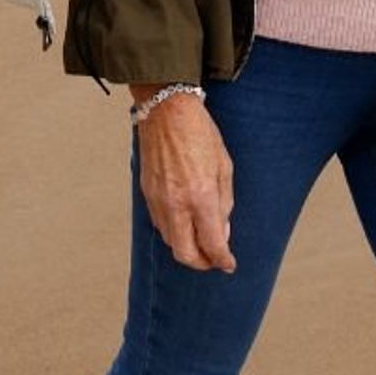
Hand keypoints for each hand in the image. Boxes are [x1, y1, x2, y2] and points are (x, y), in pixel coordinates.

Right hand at [131, 83, 235, 272]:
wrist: (166, 110)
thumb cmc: (199, 133)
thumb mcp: (224, 166)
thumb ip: (225, 203)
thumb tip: (222, 231)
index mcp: (201, 196)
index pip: (212, 244)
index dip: (223, 260)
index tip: (229, 264)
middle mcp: (177, 203)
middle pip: (185, 254)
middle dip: (201, 263)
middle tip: (214, 260)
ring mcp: (158, 200)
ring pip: (170, 241)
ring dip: (186, 247)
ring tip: (201, 239)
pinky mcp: (147, 193)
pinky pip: (159, 223)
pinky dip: (173, 230)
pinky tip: (185, 221)